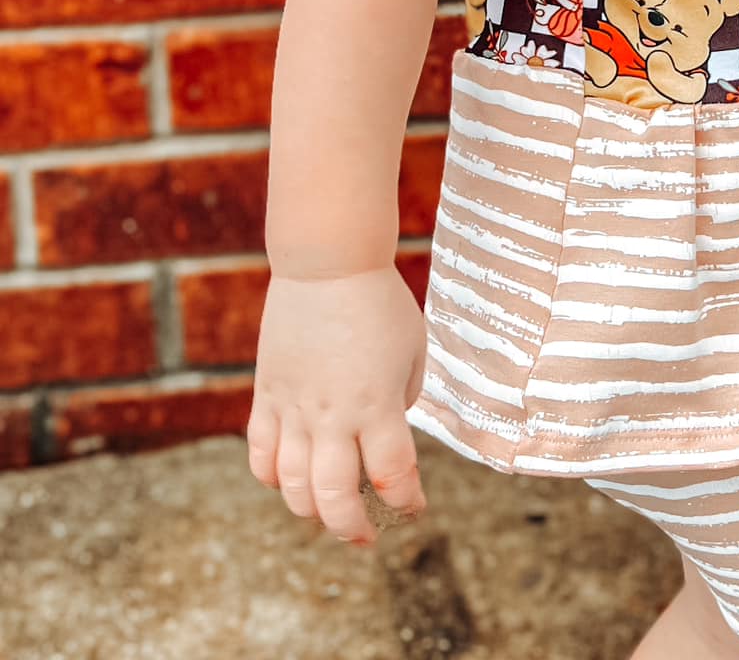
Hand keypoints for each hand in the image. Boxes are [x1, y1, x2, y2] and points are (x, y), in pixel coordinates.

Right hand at [246, 265, 427, 545]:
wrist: (327, 263)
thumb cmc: (379, 301)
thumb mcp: (413, 349)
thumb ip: (402, 398)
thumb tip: (386, 430)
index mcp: (377, 403)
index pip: (393, 475)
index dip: (407, 501)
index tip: (415, 508)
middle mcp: (333, 414)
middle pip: (334, 499)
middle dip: (353, 529)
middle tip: (367, 536)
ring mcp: (294, 408)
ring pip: (291, 487)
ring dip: (311, 512)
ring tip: (329, 514)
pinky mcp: (267, 396)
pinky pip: (261, 454)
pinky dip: (272, 479)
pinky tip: (289, 481)